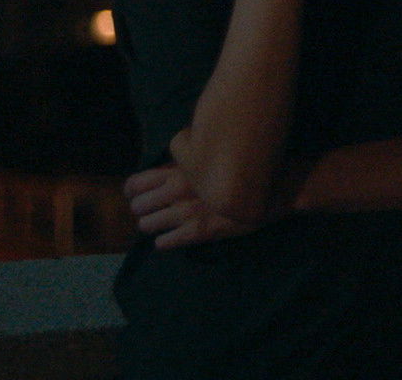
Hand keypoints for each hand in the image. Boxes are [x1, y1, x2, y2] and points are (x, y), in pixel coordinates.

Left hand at [125, 163, 256, 249]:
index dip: (131, 192)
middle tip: (151, 212)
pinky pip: (163, 243)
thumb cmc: (238, 170)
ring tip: (162, 225)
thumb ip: (181, 166)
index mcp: (178, 170)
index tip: (136, 196)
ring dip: (152, 226)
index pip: (136, 183)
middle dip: (142, 210)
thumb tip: (160, 171)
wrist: (269, 189)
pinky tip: (172, 237)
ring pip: (147, 225)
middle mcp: (177, 191)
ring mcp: (186, 212)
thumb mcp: (207, 160)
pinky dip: (163, 241)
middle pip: (138, 206)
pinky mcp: (197, 232)